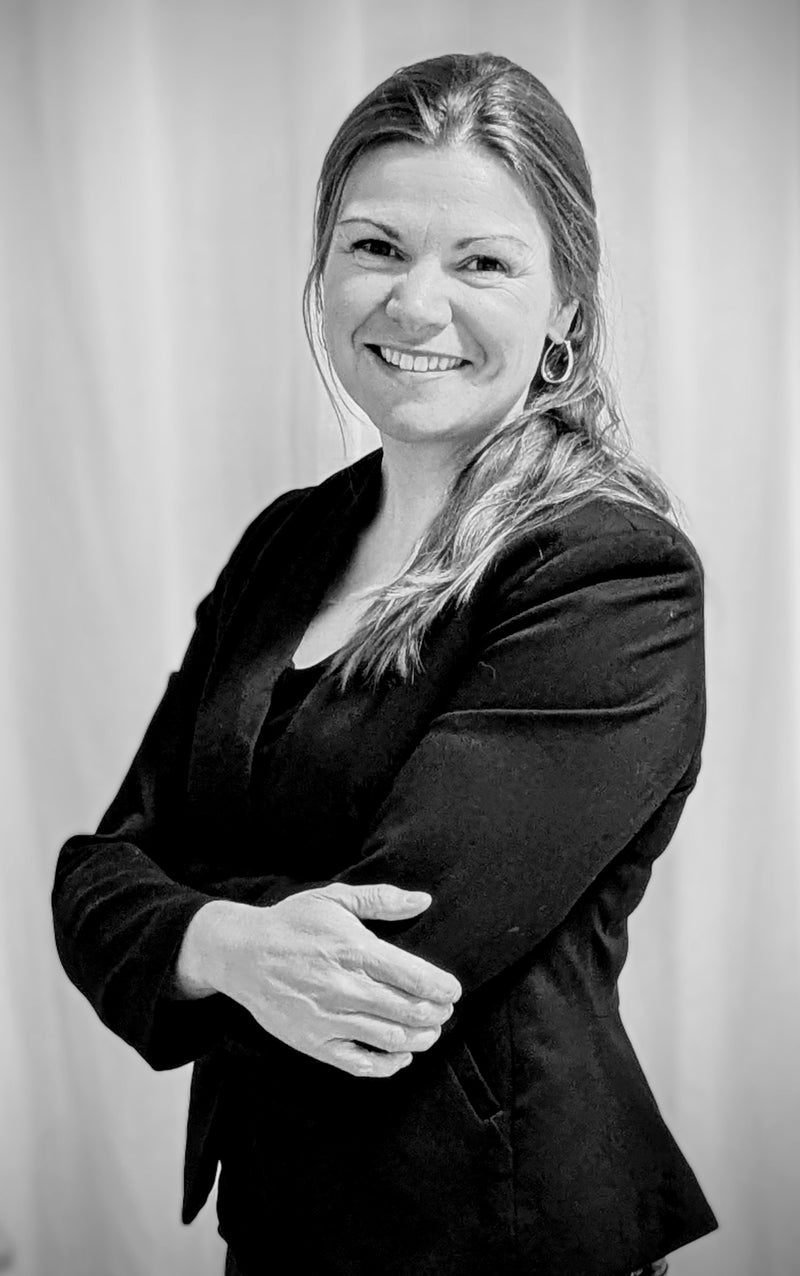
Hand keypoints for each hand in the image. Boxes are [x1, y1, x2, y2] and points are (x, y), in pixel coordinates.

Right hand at [175, 883, 461, 1076]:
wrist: (240, 954)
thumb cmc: (292, 923)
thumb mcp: (334, 899)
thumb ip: (381, 900)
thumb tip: (423, 900)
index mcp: (352, 950)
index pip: (411, 975)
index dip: (440, 987)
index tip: (454, 990)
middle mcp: (343, 987)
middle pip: (407, 1011)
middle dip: (436, 1014)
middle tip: (445, 1011)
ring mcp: (328, 1019)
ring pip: (389, 1039)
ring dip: (419, 1039)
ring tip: (430, 1032)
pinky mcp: (313, 1042)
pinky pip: (359, 1064)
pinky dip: (387, 1065)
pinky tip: (401, 1057)